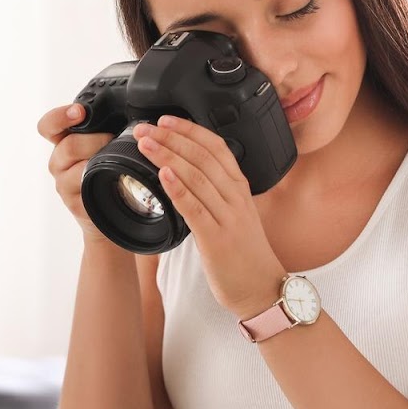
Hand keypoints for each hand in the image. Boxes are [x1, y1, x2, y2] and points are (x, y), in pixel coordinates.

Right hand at [38, 102, 116, 245]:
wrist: (112, 208)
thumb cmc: (109, 169)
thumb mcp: (104, 142)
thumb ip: (105, 127)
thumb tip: (131, 111)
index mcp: (63, 142)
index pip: (49, 126)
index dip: (60, 116)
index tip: (79, 112)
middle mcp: (59, 162)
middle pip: (68, 146)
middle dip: (95, 140)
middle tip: (113, 139)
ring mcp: (64, 183)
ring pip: (77, 167)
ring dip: (98, 160)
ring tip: (116, 159)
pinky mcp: (75, 203)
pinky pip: (85, 189)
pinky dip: (99, 181)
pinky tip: (110, 177)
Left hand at [133, 116, 284, 315]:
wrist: (262, 289)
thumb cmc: (245, 254)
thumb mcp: (234, 214)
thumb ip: (215, 192)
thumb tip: (185, 174)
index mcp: (239, 188)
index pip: (216, 147)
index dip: (190, 130)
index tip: (166, 120)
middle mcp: (235, 197)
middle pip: (202, 157)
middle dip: (171, 139)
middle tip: (145, 128)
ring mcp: (228, 217)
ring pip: (197, 177)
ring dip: (168, 157)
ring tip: (146, 144)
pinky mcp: (217, 239)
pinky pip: (195, 208)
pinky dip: (178, 189)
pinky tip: (163, 175)